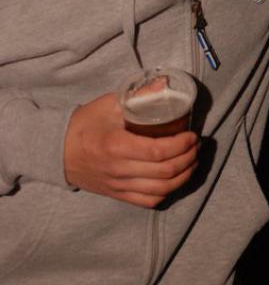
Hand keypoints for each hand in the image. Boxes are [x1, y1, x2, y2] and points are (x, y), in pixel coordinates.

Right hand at [64, 93, 198, 207]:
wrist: (56, 150)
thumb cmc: (85, 124)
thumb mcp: (110, 104)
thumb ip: (139, 94)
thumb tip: (166, 83)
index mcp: (117, 146)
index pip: (159, 151)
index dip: (182, 145)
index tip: (193, 135)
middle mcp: (119, 170)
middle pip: (165, 171)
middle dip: (189, 158)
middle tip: (196, 146)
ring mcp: (119, 185)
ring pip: (161, 189)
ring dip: (184, 176)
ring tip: (192, 161)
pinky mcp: (118, 194)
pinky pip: (148, 201)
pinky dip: (168, 192)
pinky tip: (176, 179)